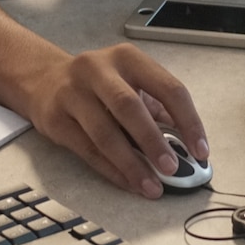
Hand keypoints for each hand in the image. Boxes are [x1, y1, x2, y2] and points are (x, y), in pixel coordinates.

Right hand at [23, 44, 207, 198]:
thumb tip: (186, 149)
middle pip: (130, 106)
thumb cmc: (99, 85)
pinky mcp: (55, 118)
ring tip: (151, 186)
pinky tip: (128, 183)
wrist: (44, 80)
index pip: (167, 88)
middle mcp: (98, 69)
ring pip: (105, 133)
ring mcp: (73, 92)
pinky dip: (112, 170)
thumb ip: (156, 110)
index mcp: (128, 59)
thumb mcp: (130, 84)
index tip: (200, 150)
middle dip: (154, 140)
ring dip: (132, 164)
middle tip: (172, 168)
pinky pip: (88, 150)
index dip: (188, 121)